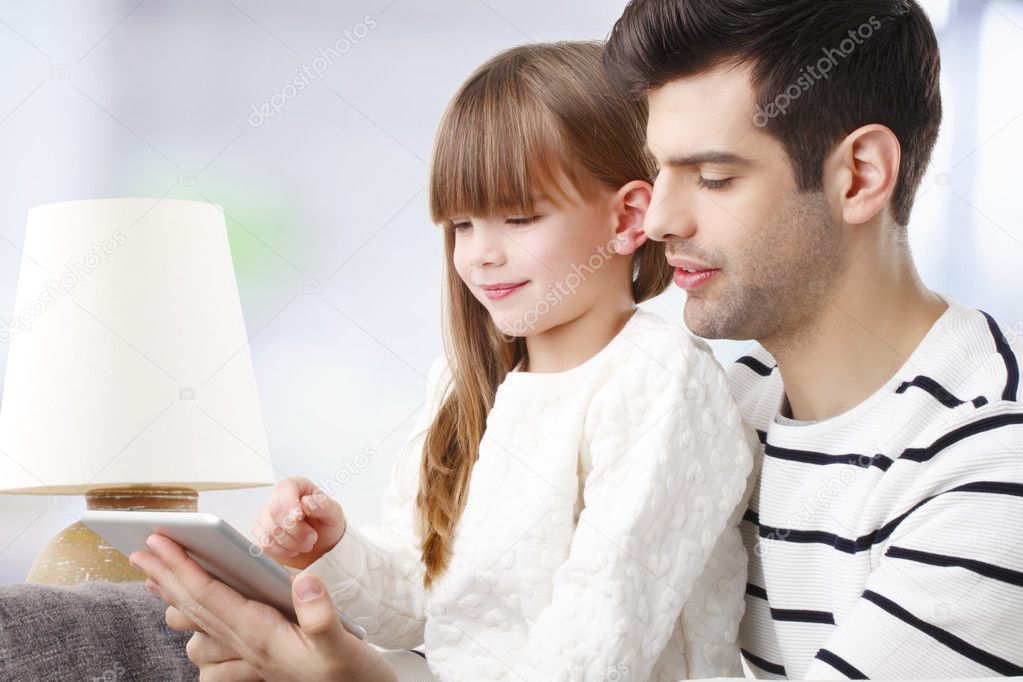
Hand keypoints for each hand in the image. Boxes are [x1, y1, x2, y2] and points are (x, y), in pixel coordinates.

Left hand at [131, 534, 395, 681]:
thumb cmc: (351, 674)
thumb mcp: (343, 645)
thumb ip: (322, 615)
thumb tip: (303, 579)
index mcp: (262, 636)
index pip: (209, 597)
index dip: (181, 568)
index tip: (159, 543)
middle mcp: (249, 647)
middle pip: (194, 608)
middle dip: (166, 577)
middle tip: (139, 550)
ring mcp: (251, 656)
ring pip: (198, 627)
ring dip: (176, 602)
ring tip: (159, 579)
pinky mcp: (258, 661)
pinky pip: (214, 644)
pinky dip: (197, 626)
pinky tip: (194, 620)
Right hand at [253, 477, 346, 569]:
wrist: (321, 546)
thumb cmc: (326, 525)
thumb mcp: (333, 514)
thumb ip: (323, 506)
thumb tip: (307, 502)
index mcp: (296, 487)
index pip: (284, 488)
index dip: (289, 503)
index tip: (299, 517)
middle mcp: (278, 499)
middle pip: (274, 512)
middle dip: (295, 529)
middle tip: (312, 537)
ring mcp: (266, 517)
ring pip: (269, 530)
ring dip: (291, 543)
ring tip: (306, 544)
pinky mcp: (260, 535)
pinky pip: (263, 544)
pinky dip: (281, 551)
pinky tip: (293, 549)